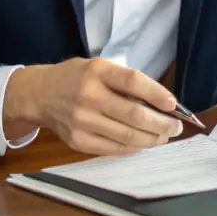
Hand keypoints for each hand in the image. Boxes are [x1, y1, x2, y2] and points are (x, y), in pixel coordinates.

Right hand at [3, 58, 183, 155]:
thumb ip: (124, 81)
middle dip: (162, 123)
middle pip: (134, 115)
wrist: (39, 95)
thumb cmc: (76, 78)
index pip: (133, 83)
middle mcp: (88, 96)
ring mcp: (82, 121)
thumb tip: (160, 102)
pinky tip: (143, 143)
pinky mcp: (78, 141)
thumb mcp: (98, 67)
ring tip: (165, 136)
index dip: (157, 94)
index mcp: (97, 72)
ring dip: (152, 138)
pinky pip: (113, 148)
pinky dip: (133, 147)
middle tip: (177, 126)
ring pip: (127, 135)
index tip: (174, 104)